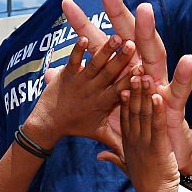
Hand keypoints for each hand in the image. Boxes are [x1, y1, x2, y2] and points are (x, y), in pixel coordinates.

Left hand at [24, 34, 135, 152]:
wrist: (47, 124)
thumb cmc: (76, 127)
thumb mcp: (99, 133)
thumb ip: (119, 139)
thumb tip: (137, 154)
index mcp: (104, 102)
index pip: (121, 90)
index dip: (132, 80)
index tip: (144, 68)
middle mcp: (93, 91)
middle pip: (110, 74)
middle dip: (122, 60)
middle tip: (133, 45)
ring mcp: (79, 82)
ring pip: (94, 65)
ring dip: (104, 51)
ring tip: (116, 37)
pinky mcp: (66, 74)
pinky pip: (73, 61)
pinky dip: (77, 51)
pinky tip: (83, 39)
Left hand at [63, 0, 191, 171]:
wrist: (162, 153)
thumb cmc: (133, 127)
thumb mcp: (100, 110)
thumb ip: (77, 88)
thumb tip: (49, 76)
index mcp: (121, 72)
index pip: (98, 44)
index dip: (83, 25)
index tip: (66, 4)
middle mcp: (142, 70)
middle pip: (128, 37)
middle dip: (117, 12)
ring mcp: (159, 85)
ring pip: (154, 54)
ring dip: (149, 35)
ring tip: (145, 11)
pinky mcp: (175, 105)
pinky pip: (181, 90)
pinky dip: (185, 77)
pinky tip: (187, 61)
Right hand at [103, 62, 191, 191]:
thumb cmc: (146, 181)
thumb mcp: (127, 166)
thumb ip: (114, 156)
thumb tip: (100, 155)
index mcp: (126, 139)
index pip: (122, 113)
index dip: (120, 94)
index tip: (118, 75)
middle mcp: (132, 138)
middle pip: (129, 108)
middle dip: (128, 86)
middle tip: (127, 64)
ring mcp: (144, 142)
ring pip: (142, 113)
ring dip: (142, 93)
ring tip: (140, 73)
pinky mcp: (157, 148)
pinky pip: (157, 126)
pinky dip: (157, 110)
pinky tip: (157, 95)